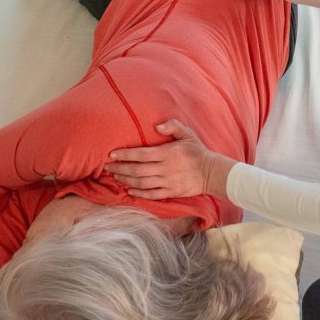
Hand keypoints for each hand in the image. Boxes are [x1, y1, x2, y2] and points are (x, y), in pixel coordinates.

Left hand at [104, 119, 235, 199]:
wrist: (212, 172)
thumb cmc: (197, 151)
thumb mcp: (188, 134)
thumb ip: (172, 126)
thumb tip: (156, 125)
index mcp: (168, 153)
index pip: (141, 154)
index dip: (125, 155)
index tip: (112, 154)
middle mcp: (165, 168)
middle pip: (137, 170)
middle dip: (120, 168)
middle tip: (108, 167)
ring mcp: (168, 182)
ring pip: (142, 183)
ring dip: (126, 180)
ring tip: (116, 177)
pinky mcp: (171, 192)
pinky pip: (152, 194)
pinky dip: (139, 193)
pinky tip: (129, 190)